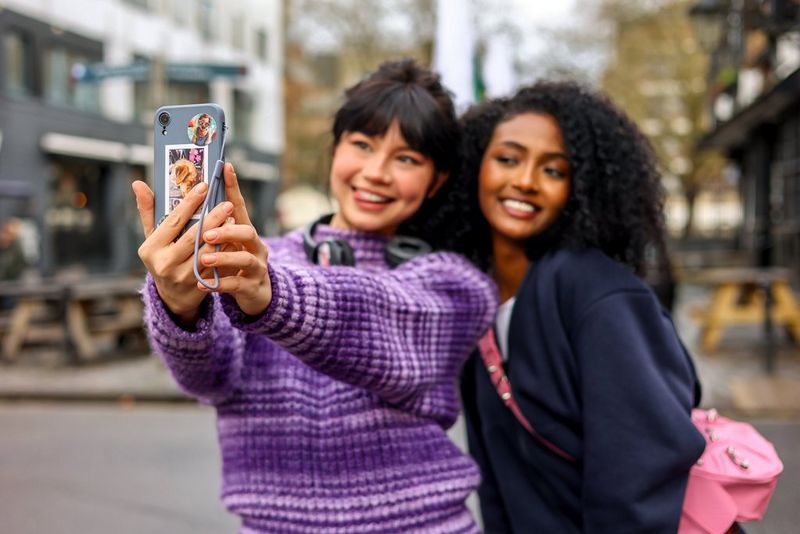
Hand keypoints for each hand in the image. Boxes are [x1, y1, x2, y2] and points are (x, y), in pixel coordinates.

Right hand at [132, 179, 237, 324]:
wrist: (172, 296)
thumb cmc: (162, 257)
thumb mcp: (152, 237)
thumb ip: (148, 211)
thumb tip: (138, 183)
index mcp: (151, 249)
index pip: (173, 221)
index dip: (190, 203)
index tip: (204, 186)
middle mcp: (165, 264)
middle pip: (193, 237)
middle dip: (212, 219)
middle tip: (226, 203)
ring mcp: (182, 277)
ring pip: (207, 252)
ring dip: (222, 235)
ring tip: (232, 219)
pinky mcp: (199, 286)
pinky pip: (216, 266)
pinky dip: (226, 251)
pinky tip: (234, 238)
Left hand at [197, 163, 271, 316]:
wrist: (252, 294)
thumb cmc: (227, 262)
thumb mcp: (215, 242)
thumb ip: (189, 220)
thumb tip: (142, 186)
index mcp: (242, 231)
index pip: (239, 206)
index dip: (234, 187)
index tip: (226, 167)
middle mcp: (253, 245)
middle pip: (247, 232)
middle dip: (228, 230)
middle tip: (207, 233)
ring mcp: (255, 266)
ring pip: (245, 258)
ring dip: (224, 257)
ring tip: (204, 258)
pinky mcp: (252, 286)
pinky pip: (238, 284)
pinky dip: (220, 284)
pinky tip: (203, 285)